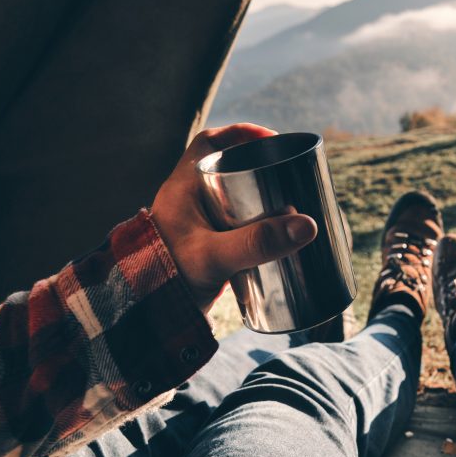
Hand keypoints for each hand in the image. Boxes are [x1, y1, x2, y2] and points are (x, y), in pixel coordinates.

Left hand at [152, 124, 317, 311]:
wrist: (147, 322)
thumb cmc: (169, 280)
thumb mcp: (216, 257)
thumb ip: (258, 242)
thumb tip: (307, 225)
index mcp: (182, 189)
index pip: (208, 144)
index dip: (240, 133)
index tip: (272, 139)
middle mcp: (189, 202)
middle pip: (227, 168)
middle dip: (260, 166)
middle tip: (291, 173)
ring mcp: (199, 227)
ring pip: (234, 198)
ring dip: (262, 197)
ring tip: (293, 200)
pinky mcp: (209, 250)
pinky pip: (236, 225)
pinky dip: (258, 225)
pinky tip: (279, 235)